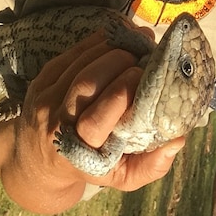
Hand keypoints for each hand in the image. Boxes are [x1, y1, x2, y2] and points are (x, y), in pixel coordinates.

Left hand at [0, 27, 183, 214]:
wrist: (37, 158)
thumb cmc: (87, 166)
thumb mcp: (120, 177)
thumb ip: (151, 165)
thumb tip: (178, 139)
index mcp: (78, 151)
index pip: (96, 120)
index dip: (121, 93)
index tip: (146, 77)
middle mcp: (56, 124)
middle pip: (86, 84)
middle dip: (119, 63)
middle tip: (145, 55)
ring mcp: (45, 99)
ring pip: (79, 64)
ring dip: (111, 47)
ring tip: (137, 41)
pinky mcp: (42, 79)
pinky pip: (71, 54)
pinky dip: (97, 42)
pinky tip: (118, 38)